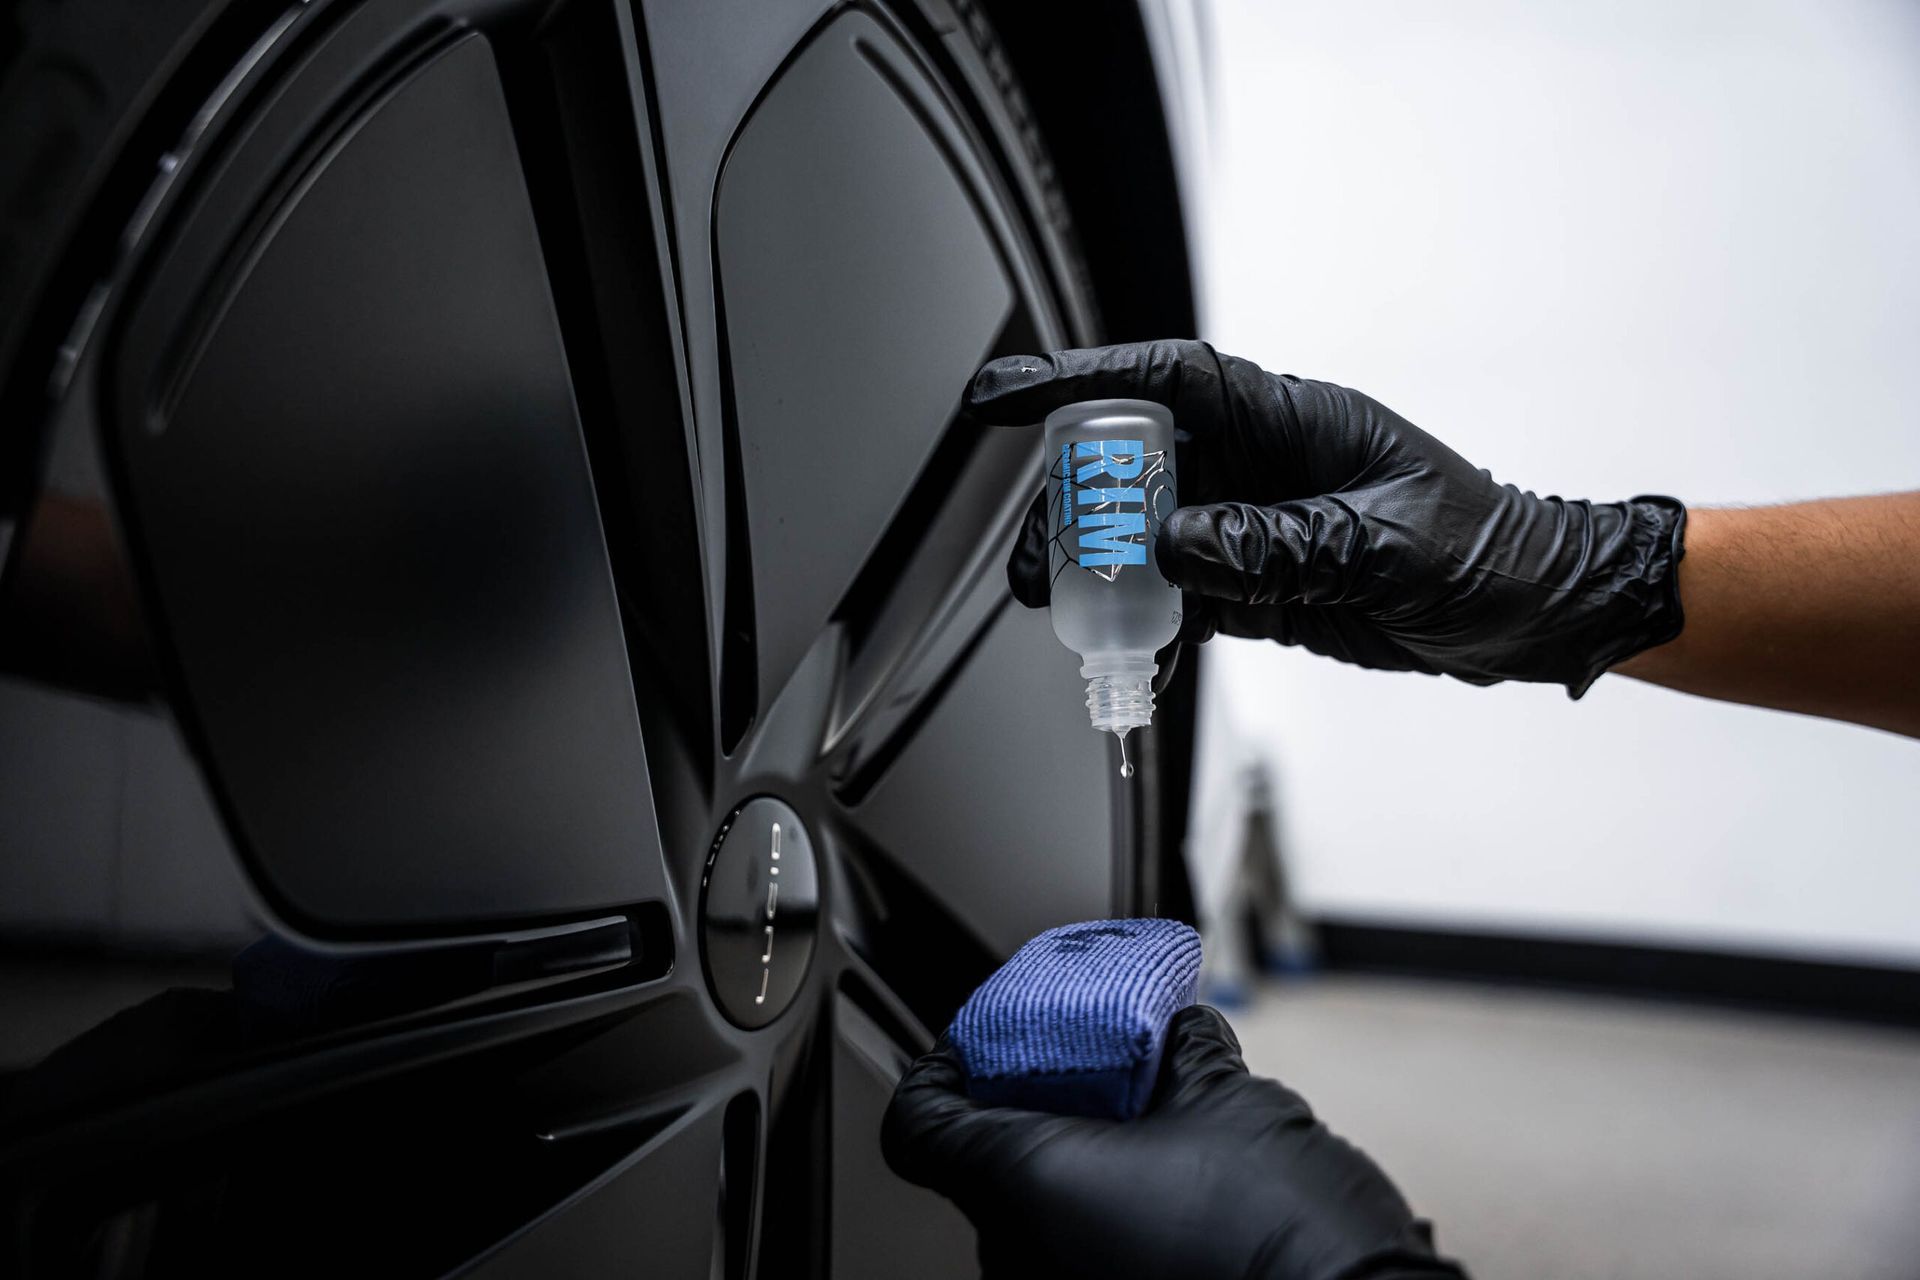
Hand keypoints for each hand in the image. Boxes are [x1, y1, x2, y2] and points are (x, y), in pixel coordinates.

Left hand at [882, 1005, 1465, 1279]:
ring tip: (1140, 1130)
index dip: (937, 1072)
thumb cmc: (1282, 1230)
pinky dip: (1101, 1218)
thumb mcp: (1229, 1102)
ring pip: (1030, 1219)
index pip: (920, 1125)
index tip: (968, 1047)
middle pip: (980, 1168)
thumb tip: (1180, 1031)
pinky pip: (1072, 1255)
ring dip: (1070, 1169)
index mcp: (1024, 1182)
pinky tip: (1163, 1190)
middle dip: (1029, 1113)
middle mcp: (1021, 1254)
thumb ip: (1184, 1054)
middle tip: (1082, 1074)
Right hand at [974, 341, 1685, 693]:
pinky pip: (1178, 594)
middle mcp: (1258, 463)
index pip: (1164, 381)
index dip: (1077, 379)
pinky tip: (1131, 653)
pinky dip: (1146, 623)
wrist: (1533, 611)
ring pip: (1142, 534)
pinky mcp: (1257, 580)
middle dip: (1070, 506)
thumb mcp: (1387, 544)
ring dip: (1095, 570)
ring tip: (1065, 613)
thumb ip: (1281, 544)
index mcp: (1289, 420)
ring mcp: (1252, 523)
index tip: (1005, 397)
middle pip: (1132, 464)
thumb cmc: (1488, 552)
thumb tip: (1175, 549)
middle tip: (1038, 562)